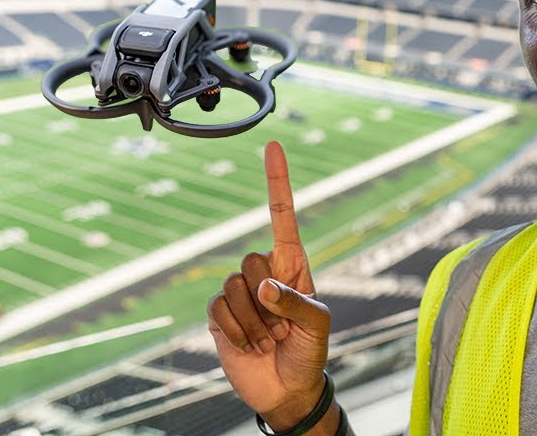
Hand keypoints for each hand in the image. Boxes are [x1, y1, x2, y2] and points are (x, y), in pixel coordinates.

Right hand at [208, 141, 331, 428]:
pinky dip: (236, 331)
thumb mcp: (318, 325)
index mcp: (293, 265)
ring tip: (269, 339)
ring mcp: (240, 293)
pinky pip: (218, 308)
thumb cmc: (310, 353)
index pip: (283, 217)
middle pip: (251, 260)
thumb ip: (295, 301)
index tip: (273, 146)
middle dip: (268, 299)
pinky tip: (249, 345)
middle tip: (282, 326)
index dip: (278, 182)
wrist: (287, 390)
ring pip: (233, 287)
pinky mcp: (220, 315)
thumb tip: (263, 285)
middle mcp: (265, 273)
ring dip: (254, 321)